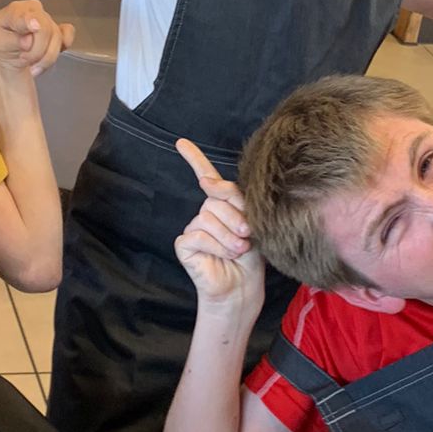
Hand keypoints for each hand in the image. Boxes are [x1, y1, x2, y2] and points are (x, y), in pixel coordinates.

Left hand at [0, 0, 74, 77]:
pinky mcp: (56, 30)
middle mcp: (34, 11)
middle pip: (46, 30)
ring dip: (46, 58)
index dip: (32, 23)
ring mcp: (46, 20)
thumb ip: (12, 41)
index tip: (33, 28)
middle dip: (37, 51)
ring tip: (31, 65)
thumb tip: (28, 41)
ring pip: (58, 38)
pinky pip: (67, 34)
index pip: (28, 15)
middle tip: (24, 60)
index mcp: (16, 10)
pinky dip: (62, 47)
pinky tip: (48, 55)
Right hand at [173, 138, 263, 310]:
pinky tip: (224, 256)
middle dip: (236, 216)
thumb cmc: (251, 258)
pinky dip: (216, 246)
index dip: (194, 159)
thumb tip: (207, 183)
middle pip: (216, 199)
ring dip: (229, 235)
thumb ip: (233, 200)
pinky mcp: (184, 245)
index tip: (181, 142)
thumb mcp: (251, 223)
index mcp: (222, 206)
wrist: (243, 288)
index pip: (207, 177)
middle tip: (247, 236)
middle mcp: (205, 214)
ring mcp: (193, 229)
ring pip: (208, 216)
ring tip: (238, 249)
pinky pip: (198, 234)